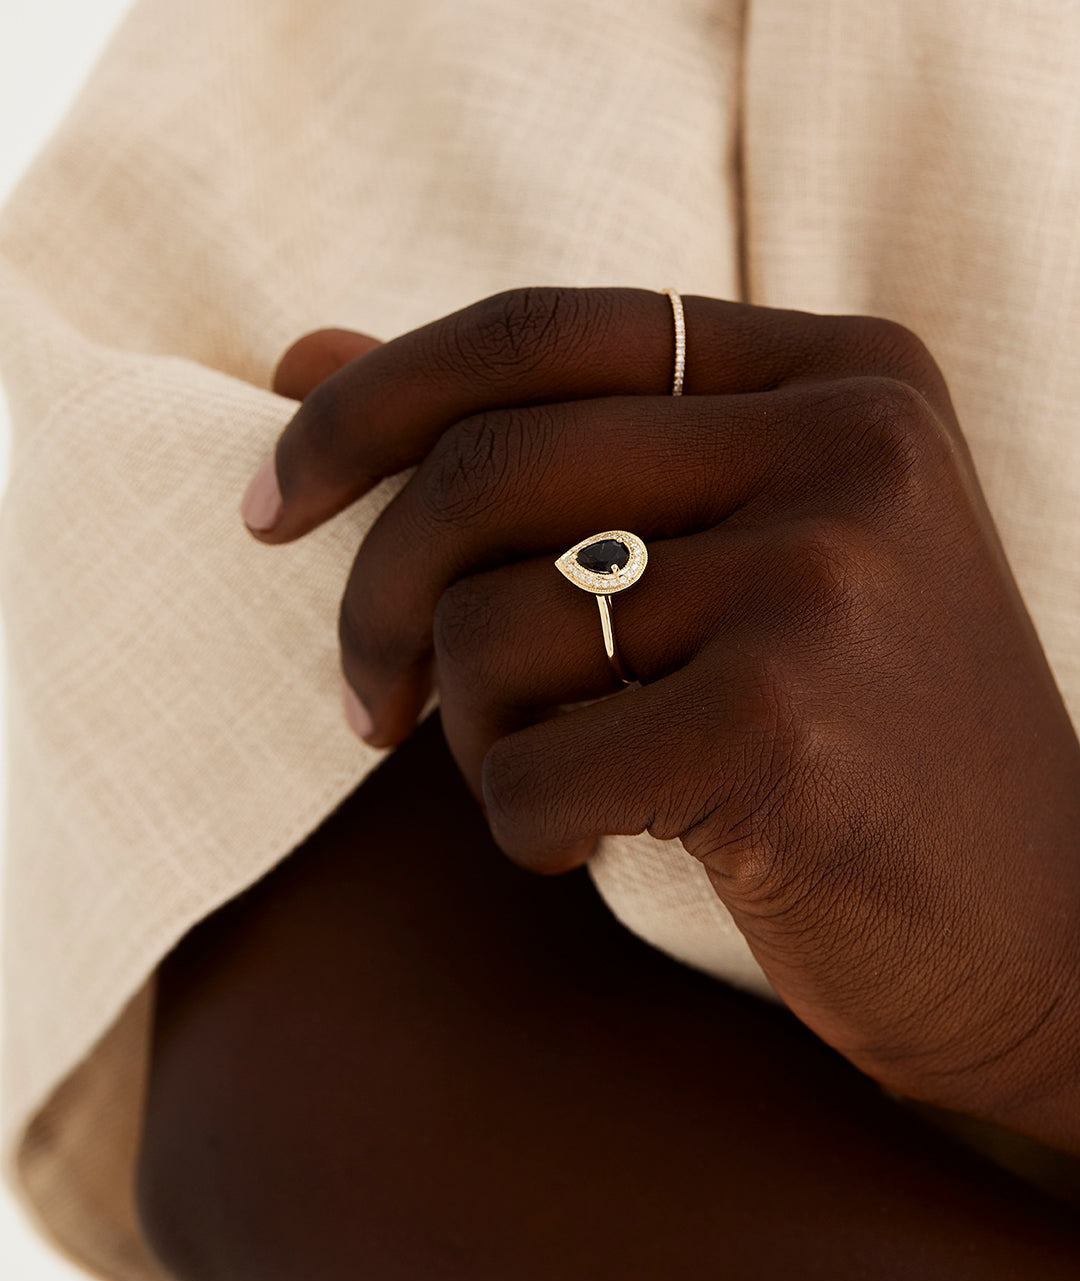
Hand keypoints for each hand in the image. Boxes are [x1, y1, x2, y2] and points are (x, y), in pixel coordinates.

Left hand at [243, 288, 1079, 1148]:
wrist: (1040, 926)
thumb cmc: (857, 734)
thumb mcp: (726, 547)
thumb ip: (537, 440)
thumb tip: (298, 357)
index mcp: (838, 372)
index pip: (535, 333)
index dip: (367, 408)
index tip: (268, 505)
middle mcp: (847, 445)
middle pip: (482, 471)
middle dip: (371, 601)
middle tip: (363, 703)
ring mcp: (825, 581)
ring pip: (490, 629)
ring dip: (473, 732)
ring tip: (555, 775)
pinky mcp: (783, 730)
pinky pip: (529, 769)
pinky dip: (522, 824)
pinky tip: (596, 843)